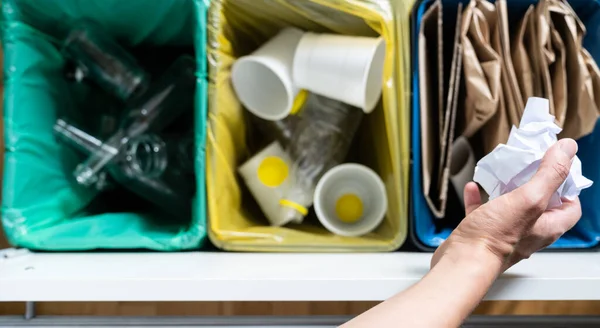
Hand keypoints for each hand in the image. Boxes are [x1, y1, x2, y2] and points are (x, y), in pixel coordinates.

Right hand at [432, 138, 581, 272]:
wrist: (462, 260)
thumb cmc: (494, 237)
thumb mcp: (529, 199)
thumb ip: (549, 173)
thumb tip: (568, 148)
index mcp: (548, 226)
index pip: (571, 206)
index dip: (568, 186)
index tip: (558, 166)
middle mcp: (530, 232)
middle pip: (541, 204)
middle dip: (535, 182)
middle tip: (530, 164)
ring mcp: (506, 233)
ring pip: (512, 207)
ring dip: (507, 188)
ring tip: (503, 173)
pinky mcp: (483, 232)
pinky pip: (485, 212)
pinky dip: (480, 197)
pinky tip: (473, 188)